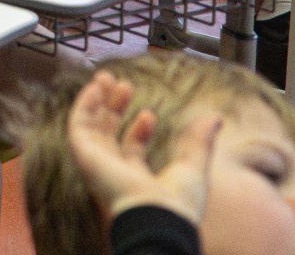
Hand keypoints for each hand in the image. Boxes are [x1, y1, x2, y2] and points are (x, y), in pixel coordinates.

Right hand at [66, 70, 219, 226]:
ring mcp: (98, 165)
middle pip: (107, 134)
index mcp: (135, 179)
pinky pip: (78, 126)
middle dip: (113, 108)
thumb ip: (199, 142)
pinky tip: (94, 88)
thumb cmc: (177, 204)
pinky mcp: (86, 157)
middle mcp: (112, 172)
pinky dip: (84, 105)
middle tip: (121, 83)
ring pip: (90, 127)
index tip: (150, 114)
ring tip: (106, 77)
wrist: (158, 217)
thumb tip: (216, 118)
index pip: (130, 150)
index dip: (139, 129)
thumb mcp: (192, 166)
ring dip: (97, 101)